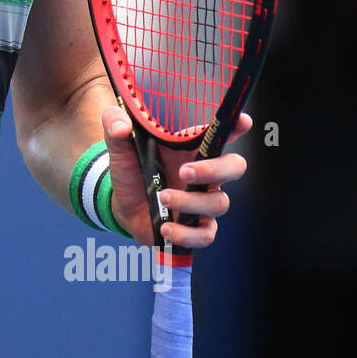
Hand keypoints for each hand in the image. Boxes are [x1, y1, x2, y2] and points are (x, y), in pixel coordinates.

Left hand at [102, 105, 251, 250]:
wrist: (120, 204)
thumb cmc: (130, 170)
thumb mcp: (119, 146)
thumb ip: (115, 124)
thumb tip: (120, 125)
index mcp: (192, 149)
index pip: (222, 133)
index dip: (236, 126)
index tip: (241, 122)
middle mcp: (205, 174)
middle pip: (235, 167)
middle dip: (215, 169)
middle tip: (185, 171)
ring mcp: (203, 202)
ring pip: (219, 203)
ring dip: (190, 202)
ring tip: (162, 198)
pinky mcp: (195, 228)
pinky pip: (205, 235)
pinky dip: (186, 233)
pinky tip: (165, 227)